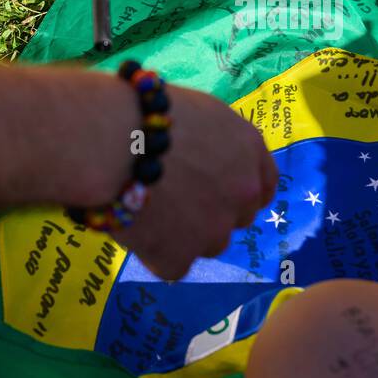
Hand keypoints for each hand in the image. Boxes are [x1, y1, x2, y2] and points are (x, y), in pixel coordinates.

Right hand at [114, 85, 278, 280]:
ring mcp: (216, 228)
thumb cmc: (144, 112)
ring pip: (208, 244)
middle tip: (176, 201)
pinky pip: (173, 264)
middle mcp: (244, 191)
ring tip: (149, 213)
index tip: (221, 194)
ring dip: (186, 236)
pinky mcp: (182, 256)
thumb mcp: (198, 113)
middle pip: (237, 216)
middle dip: (212, 213)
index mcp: (249, 150)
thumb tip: (206, 160)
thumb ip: (216, 142)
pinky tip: (134, 228)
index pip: (264, 184)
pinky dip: (155, 253)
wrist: (112, 141)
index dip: (240, 191)